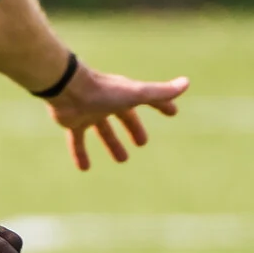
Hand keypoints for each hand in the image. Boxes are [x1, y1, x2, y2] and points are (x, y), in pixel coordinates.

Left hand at [48, 66, 189, 170]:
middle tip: (142, 143)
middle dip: (133, 128)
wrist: (67, 89)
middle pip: (123, 116)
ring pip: (103, 130)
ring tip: (122, 160)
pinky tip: (84, 169)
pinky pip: (77, 141)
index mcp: (124, 94)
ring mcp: (89, 112)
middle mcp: (107, 102)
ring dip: (112, 143)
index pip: (148, 98)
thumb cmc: (103, 91)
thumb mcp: (135, 94)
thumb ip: (160, 92)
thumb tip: (186, 83)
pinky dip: (81, 154)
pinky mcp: (72, 123)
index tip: (172, 113)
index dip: (161, 105)